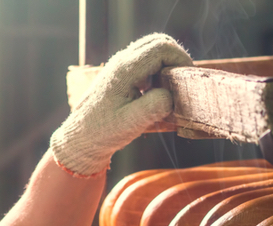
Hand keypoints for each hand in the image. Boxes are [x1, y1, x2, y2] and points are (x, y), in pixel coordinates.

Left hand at [50, 33, 191, 176]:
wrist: (82, 136)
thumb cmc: (104, 132)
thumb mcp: (132, 123)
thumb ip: (154, 107)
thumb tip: (172, 95)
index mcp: (125, 71)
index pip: (160, 48)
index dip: (180, 59)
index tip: (189, 78)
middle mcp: (122, 62)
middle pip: (157, 42)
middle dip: (177, 58)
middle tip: (185, 81)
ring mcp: (121, 66)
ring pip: (152, 50)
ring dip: (168, 64)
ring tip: (173, 88)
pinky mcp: (122, 74)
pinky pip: (146, 62)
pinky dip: (159, 70)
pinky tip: (159, 92)